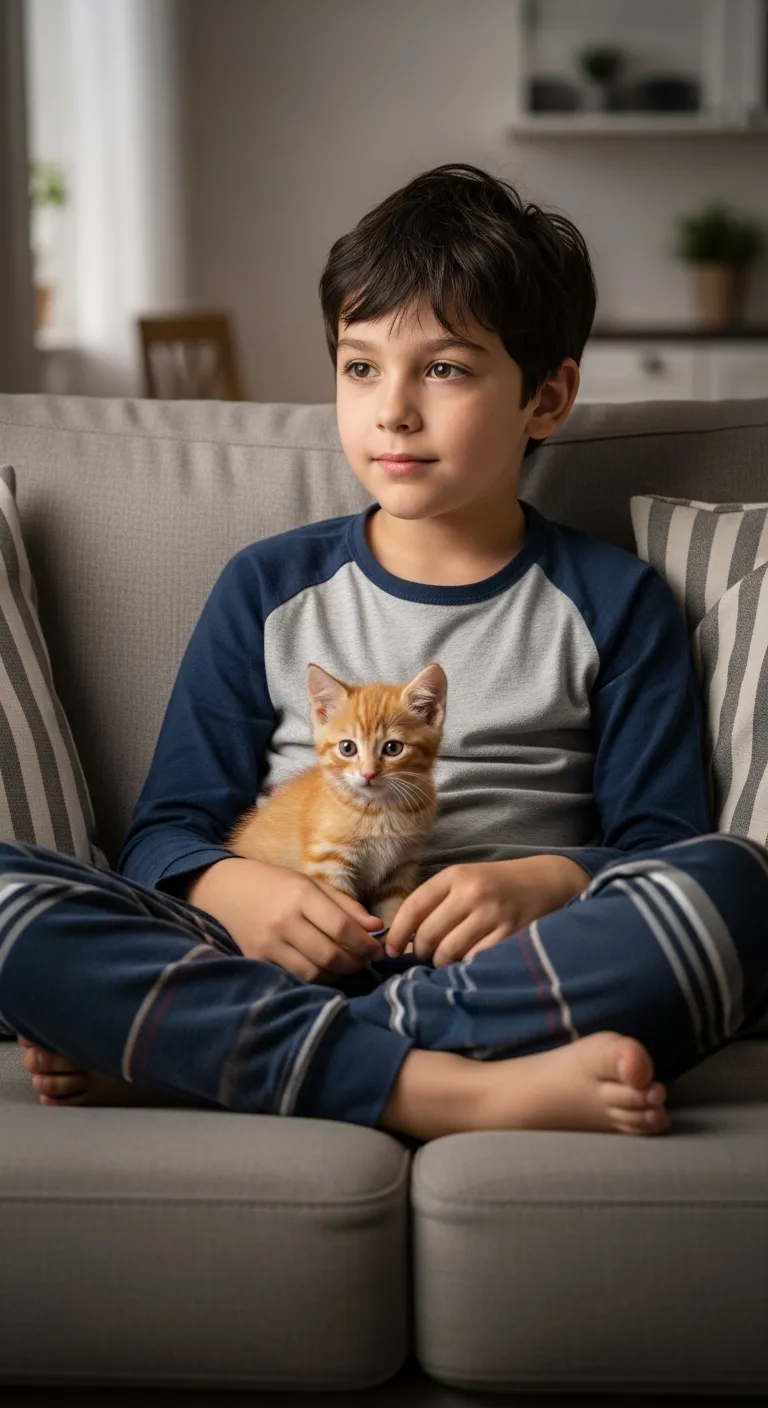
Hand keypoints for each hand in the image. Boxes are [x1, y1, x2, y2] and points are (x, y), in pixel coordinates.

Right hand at [186, 857, 384, 982]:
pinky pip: (294, 977)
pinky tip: (322, 969)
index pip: (341, 928)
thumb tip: (377, 928)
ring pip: (314, 972)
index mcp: (301, 896)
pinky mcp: (257, 959)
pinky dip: (315, 977)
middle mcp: (284, 921)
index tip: (377, 950)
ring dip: (336, 974)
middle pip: (330, 954)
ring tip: (345, 965)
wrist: (226, 890)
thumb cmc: (275, 884)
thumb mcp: (311, 885)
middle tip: (364, 961)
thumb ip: (346, 906)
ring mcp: (268, 943)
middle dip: (355, 963)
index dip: (365, 944)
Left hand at [384, 855, 591, 967]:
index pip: (413, 907)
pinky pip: (474, 959)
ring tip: (445, 960)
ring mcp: (493, 914)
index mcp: (455, 875)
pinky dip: (464, 965)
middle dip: (420, 952)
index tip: (391, 949)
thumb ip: (436, 901)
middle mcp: (472, 892)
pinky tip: (466, 962)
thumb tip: (403, 937)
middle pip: (429, 934)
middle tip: (424, 956)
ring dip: (441, 962)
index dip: (397, 933)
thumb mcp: (465, 879)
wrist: (545, 882)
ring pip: (449, 951)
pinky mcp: (510, 933)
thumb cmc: (496, 885)